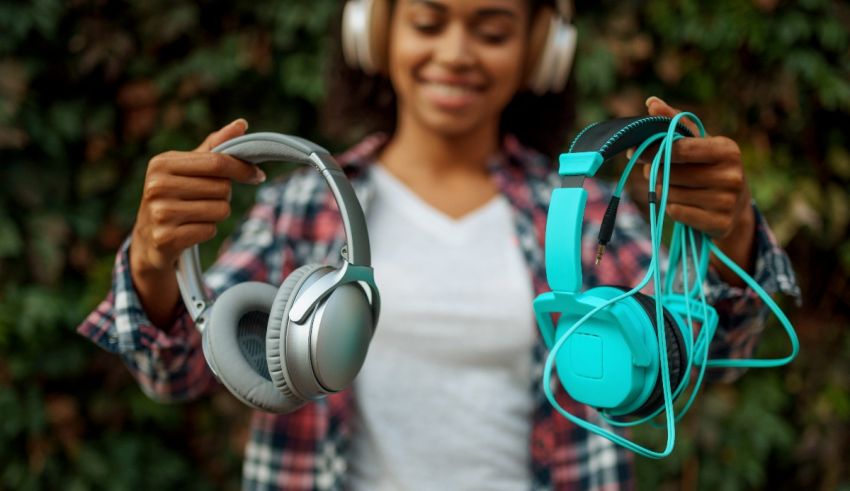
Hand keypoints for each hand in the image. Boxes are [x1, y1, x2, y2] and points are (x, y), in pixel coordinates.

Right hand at [129, 118, 263, 325]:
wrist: (148, 239)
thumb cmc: (175, 196)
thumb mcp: (188, 168)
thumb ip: (215, 146)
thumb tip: (242, 123)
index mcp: (162, 163)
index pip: (217, 161)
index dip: (243, 168)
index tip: (257, 174)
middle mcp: (156, 186)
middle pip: (222, 188)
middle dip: (223, 195)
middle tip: (205, 199)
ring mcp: (159, 213)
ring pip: (220, 210)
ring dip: (216, 214)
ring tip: (196, 214)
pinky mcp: (166, 238)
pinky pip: (210, 230)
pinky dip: (207, 231)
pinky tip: (189, 230)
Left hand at [628, 97, 756, 280]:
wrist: (736, 207)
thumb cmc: (709, 167)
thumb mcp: (698, 143)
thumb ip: (675, 122)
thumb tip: (651, 102)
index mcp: (727, 149)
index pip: (680, 149)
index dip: (653, 150)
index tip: (633, 150)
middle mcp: (732, 175)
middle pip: (671, 174)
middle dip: (657, 173)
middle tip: (657, 171)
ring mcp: (728, 202)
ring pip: (671, 195)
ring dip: (664, 191)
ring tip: (677, 188)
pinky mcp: (721, 224)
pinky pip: (677, 213)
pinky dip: (673, 208)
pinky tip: (684, 204)